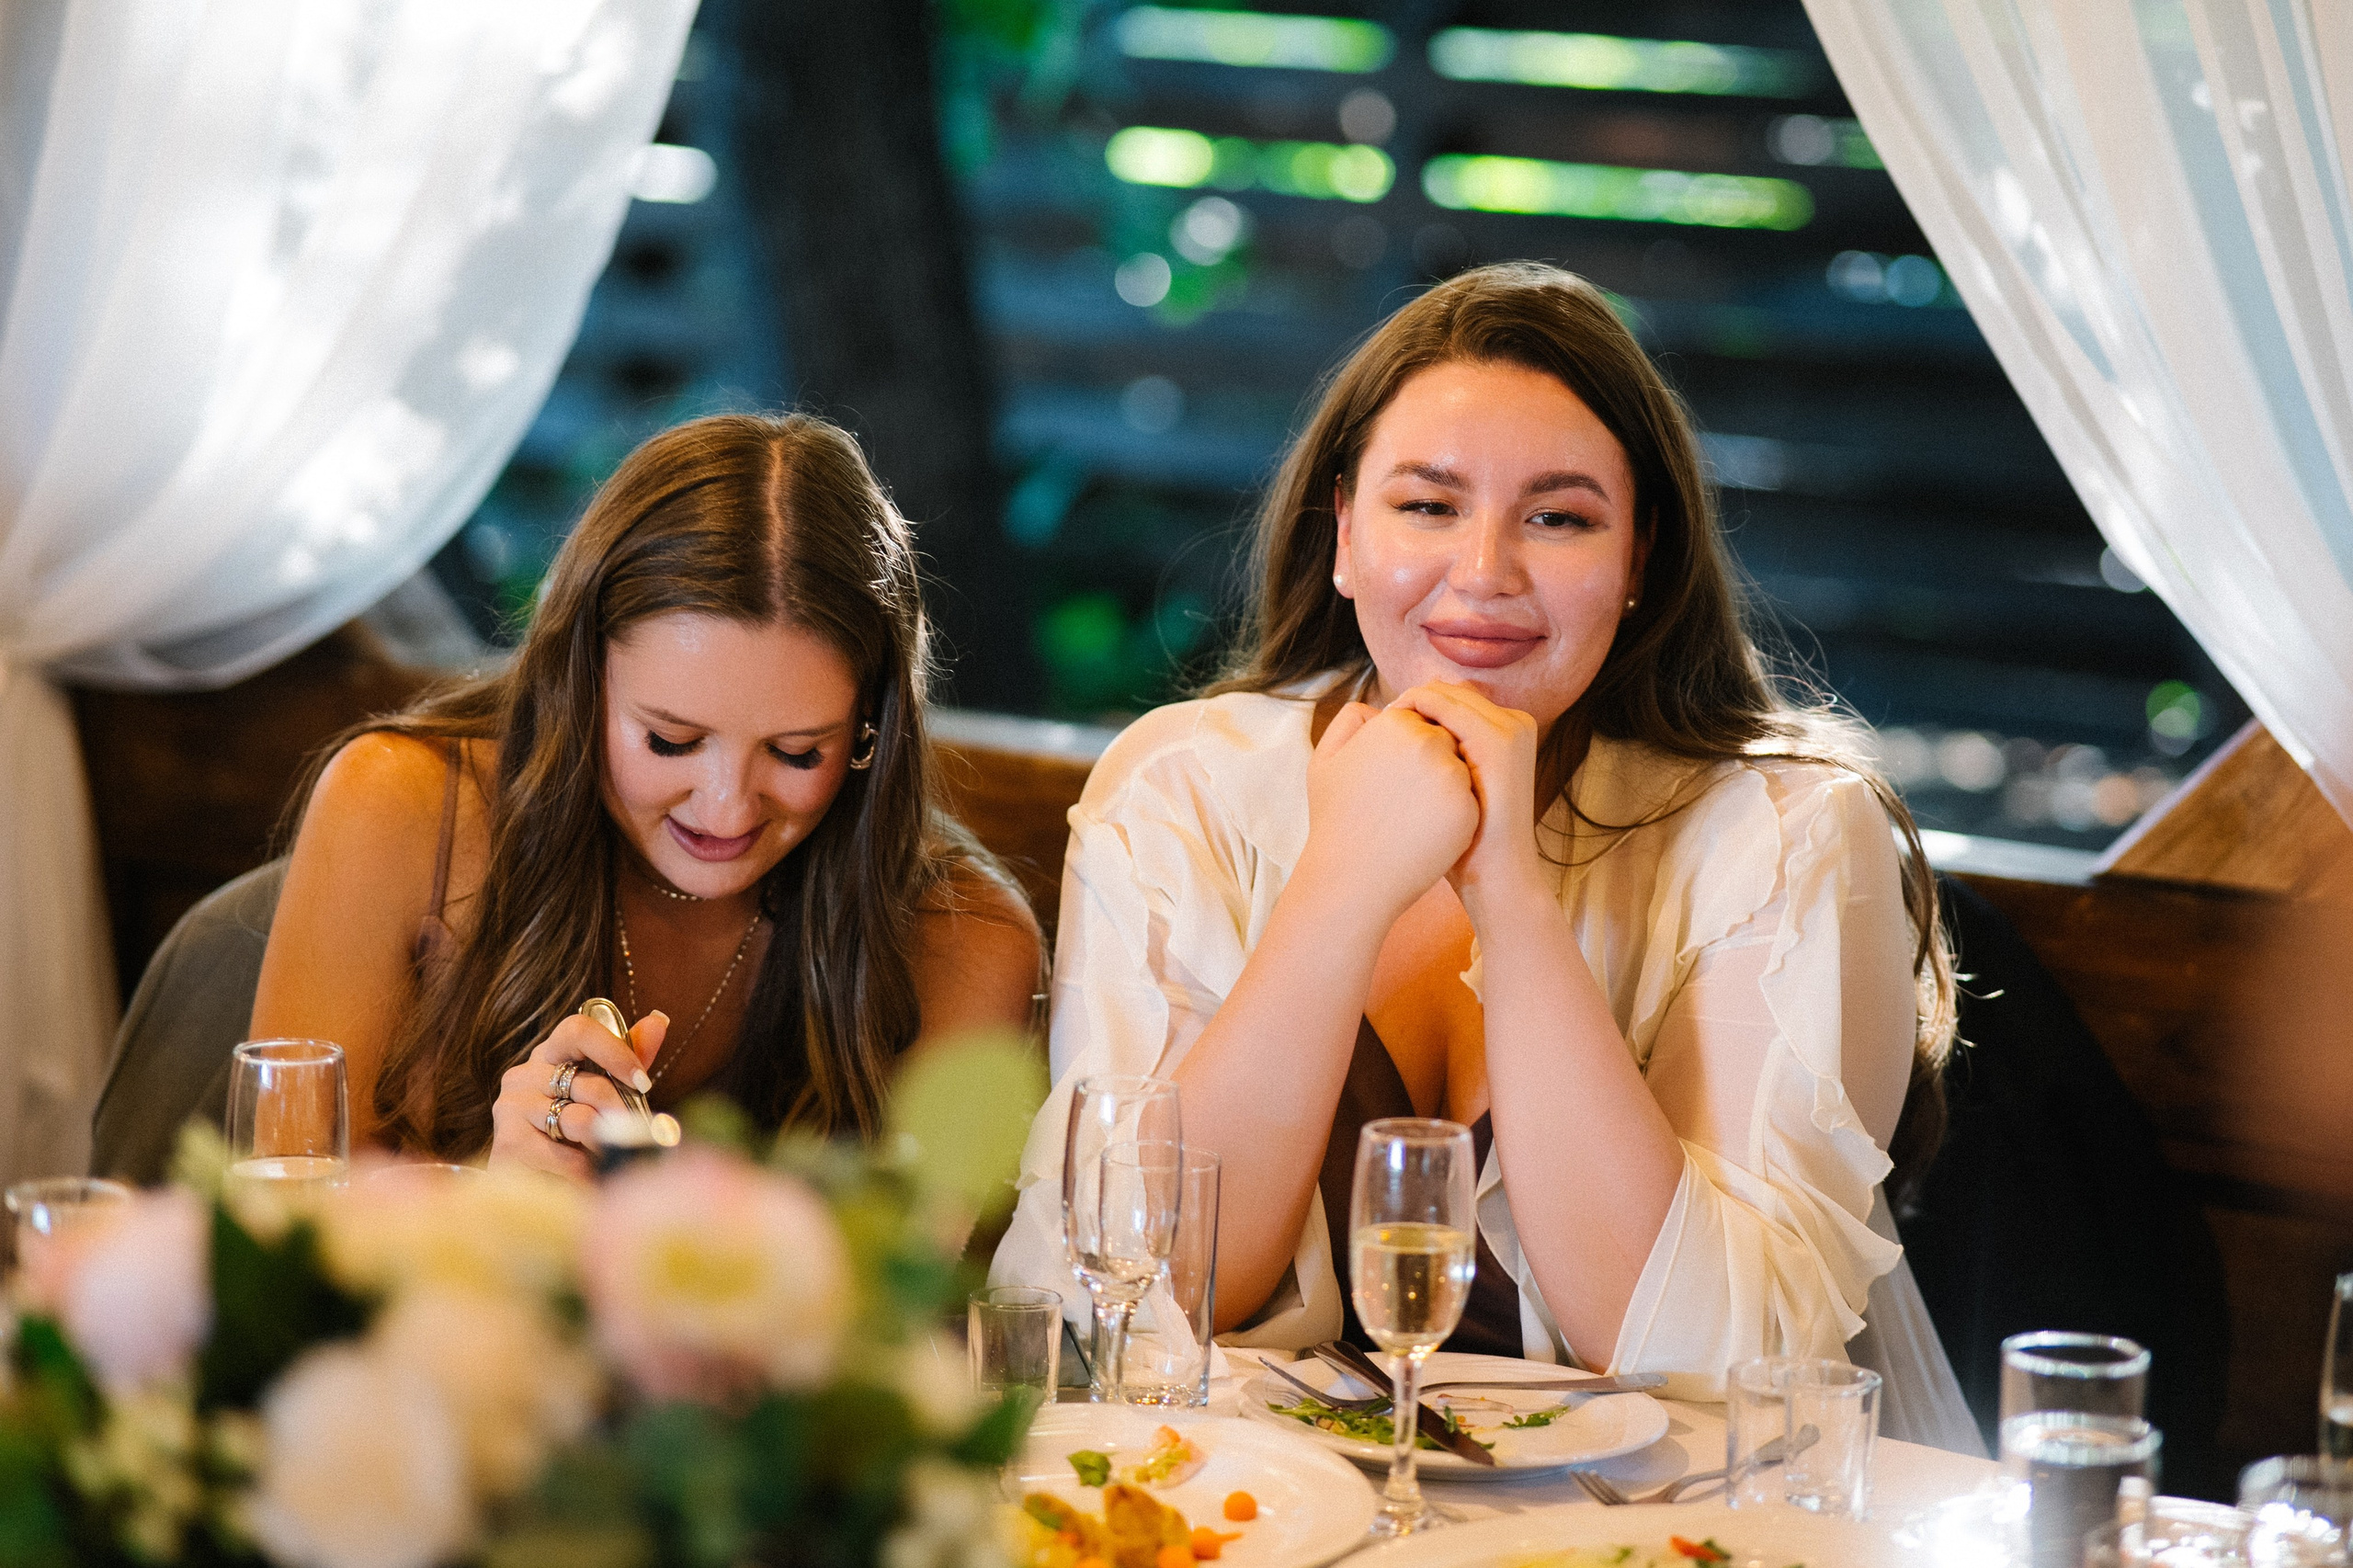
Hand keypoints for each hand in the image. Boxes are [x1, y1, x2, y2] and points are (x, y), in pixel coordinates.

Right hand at [487, 1009, 668, 1180]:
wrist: (533, 1185)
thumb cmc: (574, 1133)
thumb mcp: (607, 1091)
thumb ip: (631, 1057)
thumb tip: (659, 1020)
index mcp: (549, 1054)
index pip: (578, 1030)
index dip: (615, 1052)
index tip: (643, 1082)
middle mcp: (524, 1074)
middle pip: (590, 1084)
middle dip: (623, 1114)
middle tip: (639, 1136)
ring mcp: (512, 1107)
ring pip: (581, 1121)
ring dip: (608, 1145)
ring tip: (616, 1159)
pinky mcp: (508, 1143)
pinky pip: (567, 1157)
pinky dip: (589, 1171)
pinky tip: (592, 1178)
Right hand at [1298, 698, 1478, 922]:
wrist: (1350, 880)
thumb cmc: (1334, 820)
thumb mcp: (1326, 761)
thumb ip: (1350, 722)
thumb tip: (1381, 710)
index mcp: (1393, 723)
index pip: (1416, 718)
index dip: (1404, 747)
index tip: (1392, 773)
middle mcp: (1426, 742)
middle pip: (1444, 739)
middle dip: (1430, 761)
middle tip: (1403, 796)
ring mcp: (1451, 775)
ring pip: (1460, 767)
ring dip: (1444, 785)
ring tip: (1412, 812)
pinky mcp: (1467, 807)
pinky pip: (1469, 797)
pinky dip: (1453, 811)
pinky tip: (1426, 829)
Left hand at [1384, 682, 1547, 918]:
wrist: (1498, 878)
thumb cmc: (1466, 841)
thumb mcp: (1452, 790)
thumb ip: (1436, 759)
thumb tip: (1396, 727)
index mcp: (1507, 729)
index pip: (1451, 697)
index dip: (1414, 709)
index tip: (1383, 733)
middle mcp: (1513, 721)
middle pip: (1446, 690)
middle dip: (1409, 705)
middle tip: (1376, 728)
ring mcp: (1509, 728)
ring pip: (1442, 692)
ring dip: (1407, 708)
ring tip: (1379, 734)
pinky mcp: (1499, 740)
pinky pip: (1442, 705)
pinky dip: (1412, 712)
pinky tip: (1389, 736)